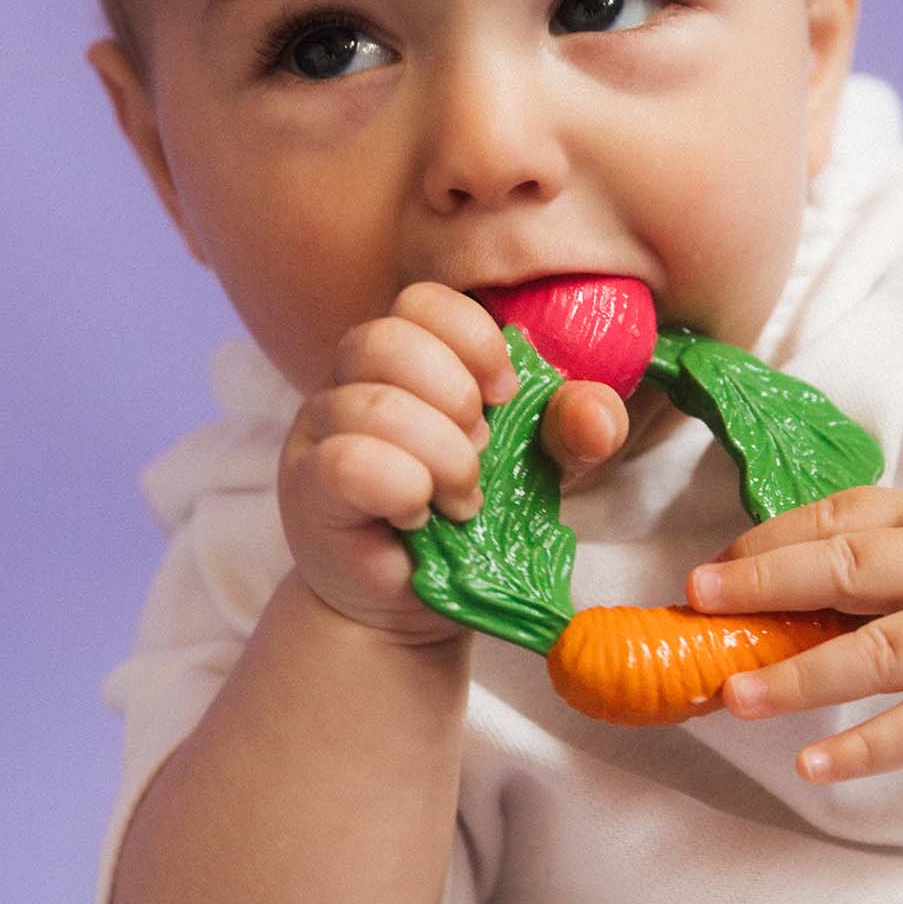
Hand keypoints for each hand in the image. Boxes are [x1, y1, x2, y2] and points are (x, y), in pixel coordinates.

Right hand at [279, 282, 627, 638]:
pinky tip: (417, 514)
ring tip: (462, 501)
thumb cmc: (471, 517)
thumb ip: (573, 428)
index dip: (474, 339)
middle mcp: (353, 379)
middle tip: (481, 454)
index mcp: (409, 354)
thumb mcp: (541, 465)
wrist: (415, 602)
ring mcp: (320, 429)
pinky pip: (345, 461)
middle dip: (456, 398)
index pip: (424, 301)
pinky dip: (400, 486)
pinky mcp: (306, 486)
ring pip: (370, 403)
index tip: (507, 395)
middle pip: (388, 338)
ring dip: (440, 455)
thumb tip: (595, 416)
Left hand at [686, 476, 902, 782]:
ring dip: (798, 676)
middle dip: (762, 585)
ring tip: (733, 694)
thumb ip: (889, 534)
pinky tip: (814, 764)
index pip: (837, 516)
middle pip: (844, 569)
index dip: (767, 541)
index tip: (712, 567)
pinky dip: (866, 748)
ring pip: (876, 653)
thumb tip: (779, 561)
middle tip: (697, 602)